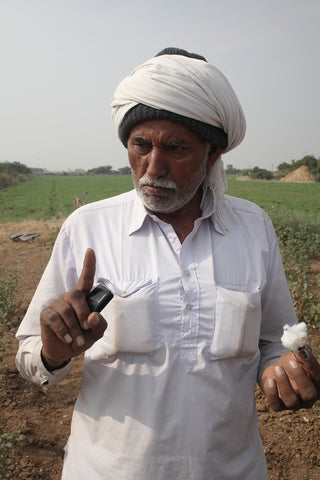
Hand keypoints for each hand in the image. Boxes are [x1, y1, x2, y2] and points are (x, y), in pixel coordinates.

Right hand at [40, 248, 106, 369]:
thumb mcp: (96, 334)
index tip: (90, 250)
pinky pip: (55, 319)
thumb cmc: (82, 337)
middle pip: (76, 294)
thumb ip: (99, 325)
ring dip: (74, 328)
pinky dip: (63, 330)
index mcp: (83, 297)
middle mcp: (69, 297)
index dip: (88, 264)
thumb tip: (92, 316)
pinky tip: (67, 338)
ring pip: (66, 310)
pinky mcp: (46, 314)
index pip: (86, 278)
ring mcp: (56, 304)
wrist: (64, 351)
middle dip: (83, 313)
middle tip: (86, 329)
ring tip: (77, 339)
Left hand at [262, 346, 319, 410]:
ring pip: (291, 401)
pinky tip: (270, 380)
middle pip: (309, 394)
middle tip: (291, 362)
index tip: (301, 352)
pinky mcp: (279, 405)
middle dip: (299, 377)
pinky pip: (275, 405)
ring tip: (278, 368)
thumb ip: (302, 353)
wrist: (278, 370)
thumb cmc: (292, 363)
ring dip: (283, 383)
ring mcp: (294, 404)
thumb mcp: (298, 356)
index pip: (318, 376)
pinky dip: (272, 392)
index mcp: (317, 384)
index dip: (310, 364)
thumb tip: (302, 348)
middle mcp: (308, 398)